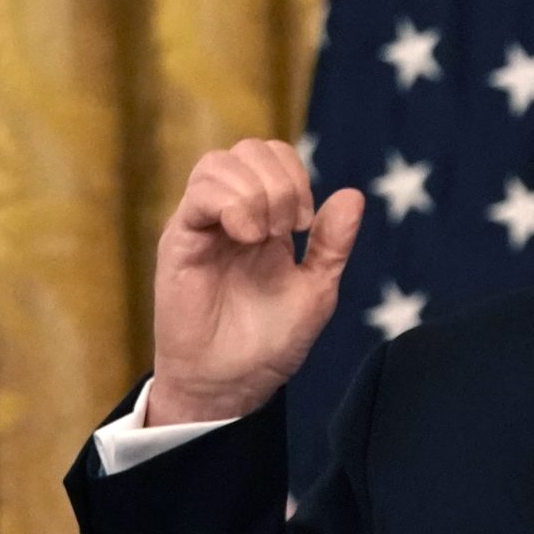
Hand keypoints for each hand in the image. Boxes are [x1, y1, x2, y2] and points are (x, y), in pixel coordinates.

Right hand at [149, 139, 363, 424]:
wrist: (232, 385)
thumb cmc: (269, 344)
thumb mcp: (316, 289)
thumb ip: (332, 243)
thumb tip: (353, 195)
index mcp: (265, 219)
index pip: (274, 156)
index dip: (296, 175)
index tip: (305, 226)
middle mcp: (231, 214)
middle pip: (249, 148)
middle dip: (282, 181)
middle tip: (289, 230)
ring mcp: (203, 225)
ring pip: (219, 163)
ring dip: (257, 192)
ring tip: (266, 237)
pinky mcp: (180, 241)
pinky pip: (199, 194)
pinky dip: (232, 204)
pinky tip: (248, 237)